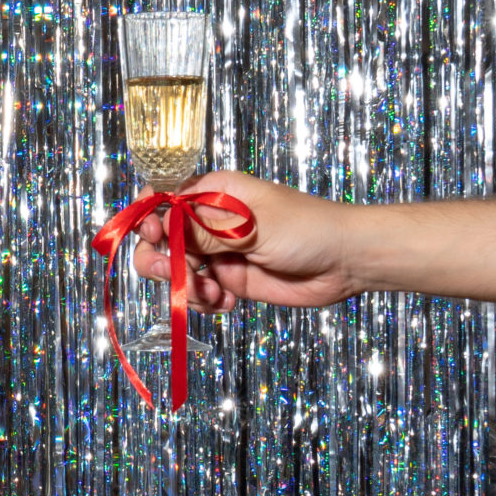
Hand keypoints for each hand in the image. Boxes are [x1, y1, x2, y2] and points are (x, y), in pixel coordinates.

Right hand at [132, 170, 361, 309]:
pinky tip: (228, 303)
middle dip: (159, 259)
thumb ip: (206, 230)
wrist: (345, 263)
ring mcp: (218, 252)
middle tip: (173, 274)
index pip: (164, 197)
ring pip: (176, 270)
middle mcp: (211, 221)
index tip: (155, 237)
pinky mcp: (229, 280)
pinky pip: (198, 292)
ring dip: (185, 287)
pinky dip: (204, 301)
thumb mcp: (253, 227)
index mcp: (215, 193)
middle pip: (160, 238)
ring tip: (213, 294)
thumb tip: (162, 224)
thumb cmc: (308, 230)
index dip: (149, 217)